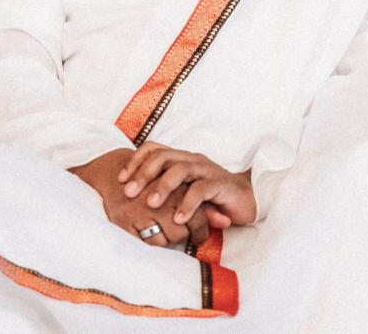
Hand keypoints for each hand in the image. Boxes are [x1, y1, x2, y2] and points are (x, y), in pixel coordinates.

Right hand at [69, 148, 202, 247]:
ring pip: (164, 240)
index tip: (200, 233)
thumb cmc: (149, 179)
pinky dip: (152, 243)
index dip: (200, 228)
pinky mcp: (123, 222)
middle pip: (181, 231)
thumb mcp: (175, 185)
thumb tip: (226, 221)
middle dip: (184, 235)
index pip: (195, 216)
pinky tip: (152, 235)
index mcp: (172, 186)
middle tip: (183, 234)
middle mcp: (156, 199)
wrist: (110, 171)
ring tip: (165, 232)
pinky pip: (145, 244)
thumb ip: (202, 204)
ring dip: (168, 240)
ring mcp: (138, 212)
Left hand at [119, 143, 256, 230]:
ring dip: (163, 186)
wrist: (246, 199)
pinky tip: (178, 218)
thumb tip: (132, 201)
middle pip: (163, 156)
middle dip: (143, 173)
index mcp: (181, 158)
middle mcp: (192, 159)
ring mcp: (206, 170)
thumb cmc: (210, 197)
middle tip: (129, 192)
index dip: (135, 161)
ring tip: (151, 204)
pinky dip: (187, 204)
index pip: (154, 149)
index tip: (120, 180)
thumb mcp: (183, 192)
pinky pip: (201, 190)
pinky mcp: (220, 184)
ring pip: (180, 169)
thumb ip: (165, 192)